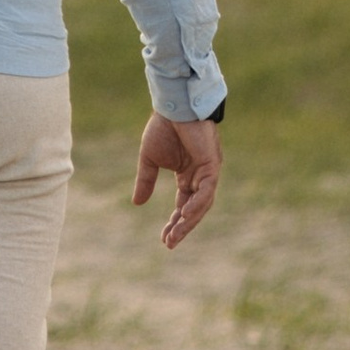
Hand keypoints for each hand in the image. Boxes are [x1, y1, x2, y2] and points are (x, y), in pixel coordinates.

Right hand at [132, 113, 221, 249]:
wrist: (172, 105)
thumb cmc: (162, 127)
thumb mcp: (149, 159)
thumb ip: (146, 180)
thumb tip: (137, 204)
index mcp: (187, 175)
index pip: (183, 205)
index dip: (174, 223)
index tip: (164, 239)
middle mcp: (200, 176)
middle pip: (194, 209)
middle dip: (182, 227)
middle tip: (170, 244)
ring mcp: (208, 171)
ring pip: (202, 204)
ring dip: (189, 220)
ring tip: (176, 235)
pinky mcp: (212, 164)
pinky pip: (207, 190)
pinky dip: (197, 203)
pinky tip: (185, 214)